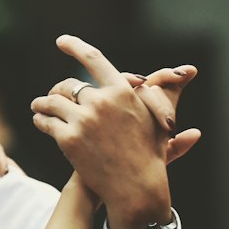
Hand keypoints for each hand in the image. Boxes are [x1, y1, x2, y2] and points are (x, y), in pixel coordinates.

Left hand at [30, 36, 200, 228]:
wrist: (135, 187)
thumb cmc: (150, 154)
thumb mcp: (158, 118)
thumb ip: (162, 93)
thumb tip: (189, 70)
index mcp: (122, 91)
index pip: (93, 59)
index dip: (75, 47)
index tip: (62, 41)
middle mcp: (101, 101)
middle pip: (68, 85)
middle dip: (57, 90)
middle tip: (49, 95)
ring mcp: (83, 120)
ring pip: (51, 103)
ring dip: (42, 104)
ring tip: (38, 106)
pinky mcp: (69, 140)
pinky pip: (46, 123)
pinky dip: (41, 120)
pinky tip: (40, 121)